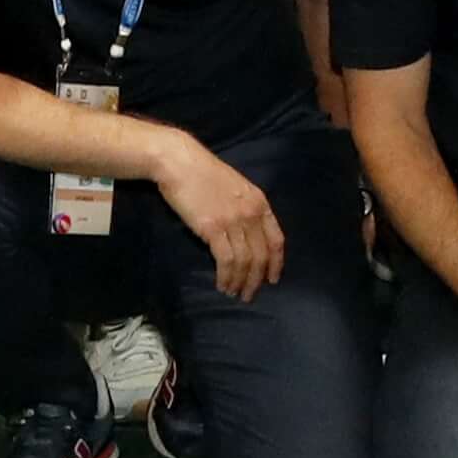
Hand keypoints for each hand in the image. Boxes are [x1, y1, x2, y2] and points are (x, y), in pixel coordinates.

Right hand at [159, 140, 287, 298]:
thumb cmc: (203, 173)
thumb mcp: (235, 187)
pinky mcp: (213, 228)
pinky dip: (226, 276)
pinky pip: (226, 260)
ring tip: (233, 293)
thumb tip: (246, 235)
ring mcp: (233, 221)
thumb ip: (245, 208)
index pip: (276, 239)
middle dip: (257, 279)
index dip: (276, 263)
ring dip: (240, 281)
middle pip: (261, 255)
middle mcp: (251, 213)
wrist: (180, 162)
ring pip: (245, 261)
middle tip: (249, 295)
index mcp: (260, 202)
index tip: (272, 279)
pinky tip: (222, 284)